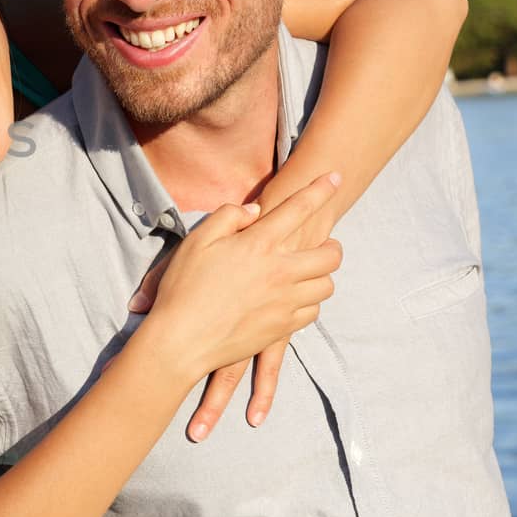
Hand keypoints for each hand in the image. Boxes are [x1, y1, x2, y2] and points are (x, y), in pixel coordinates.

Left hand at [130, 256, 288, 439]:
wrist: (295, 228)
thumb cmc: (236, 238)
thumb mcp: (201, 243)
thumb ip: (169, 272)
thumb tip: (136, 306)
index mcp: (201, 297)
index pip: (166, 329)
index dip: (144, 353)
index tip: (117, 376)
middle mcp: (226, 318)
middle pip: (193, 360)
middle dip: (169, 389)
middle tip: (146, 414)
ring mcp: (254, 328)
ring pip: (230, 373)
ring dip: (212, 404)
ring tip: (197, 432)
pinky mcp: (280, 331)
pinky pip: (270, 367)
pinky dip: (263, 393)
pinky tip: (254, 419)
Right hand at [135, 174, 343, 410]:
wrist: (182, 340)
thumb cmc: (184, 287)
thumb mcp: (196, 241)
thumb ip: (228, 217)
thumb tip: (255, 210)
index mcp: (259, 244)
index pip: (299, 208)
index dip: (320, 189)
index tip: (334, 177)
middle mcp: (281, 271)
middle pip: (331, 254)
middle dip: (332, 245)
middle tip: (323, 244)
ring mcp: (285, 302)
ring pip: (326, 284)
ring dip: (321, 275)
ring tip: (307, 274)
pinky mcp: (283, 327)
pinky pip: (313, 311)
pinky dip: (309, 302)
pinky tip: (293, 300)